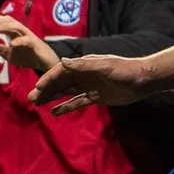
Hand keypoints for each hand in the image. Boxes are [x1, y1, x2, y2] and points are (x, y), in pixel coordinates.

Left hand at [0, 14, 59, 74]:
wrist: (45, 64)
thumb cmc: (27, 56)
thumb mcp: (8, 53)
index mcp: (14, 32)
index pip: (3, 20)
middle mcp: (22, 31)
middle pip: (10, 20)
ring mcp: (29, 37)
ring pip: (18, 26)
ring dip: (6, 27)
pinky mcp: (36, 45)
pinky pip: (27, 40)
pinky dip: (19, 41)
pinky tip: (11, 44)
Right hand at [30, 53, 159, 114]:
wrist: (143, 80)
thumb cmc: (124, 70)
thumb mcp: (104, 66)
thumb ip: (84, 65)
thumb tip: (63, 62)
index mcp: (84, 65)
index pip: (61, 71)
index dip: (48, 79)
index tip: (37, 88)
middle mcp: (83, 74)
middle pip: (60, 82)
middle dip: (45, 89)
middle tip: (30, 99)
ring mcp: (89, 86)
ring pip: (66, 92)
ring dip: (52, 97)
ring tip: (37, 104)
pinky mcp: (96, 97)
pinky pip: (77, 102)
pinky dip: (66, 106)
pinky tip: (55, 112)